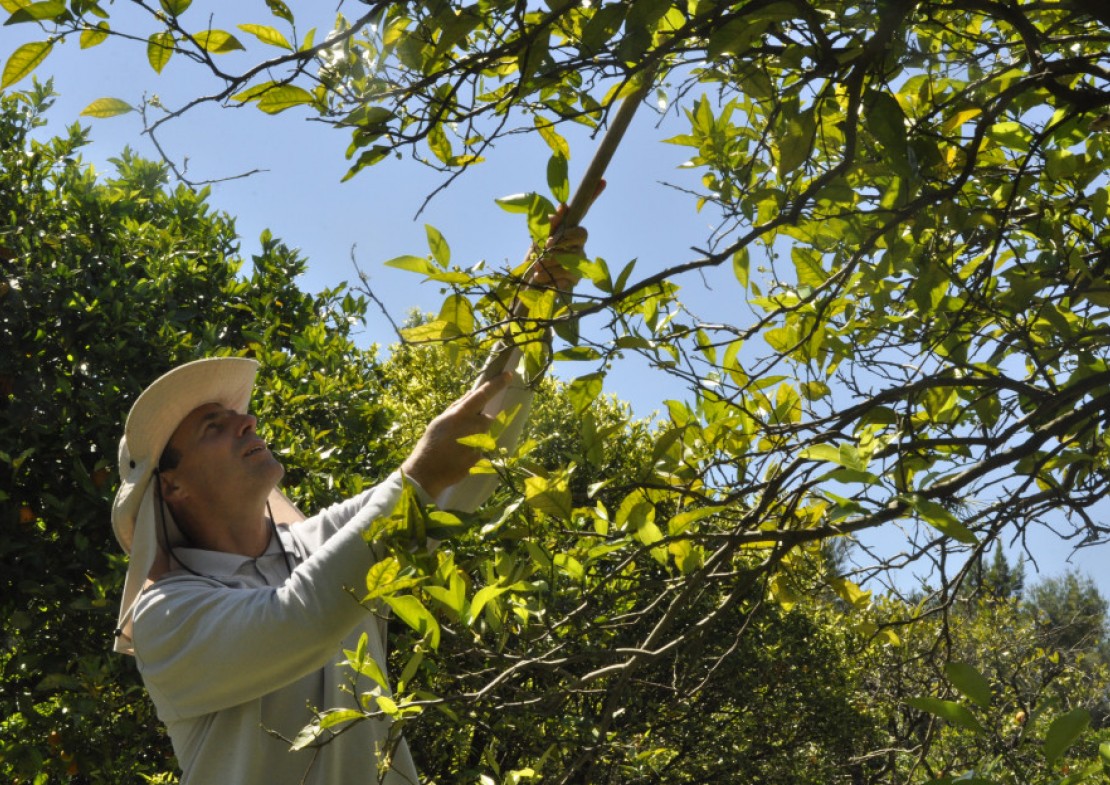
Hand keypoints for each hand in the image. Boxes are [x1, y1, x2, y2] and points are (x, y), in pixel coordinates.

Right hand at [400, 372, 511, 499]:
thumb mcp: (440, 420)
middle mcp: (473, 426)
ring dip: (477, 438)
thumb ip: (457, 406)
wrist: (427, 471)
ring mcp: (479, 443)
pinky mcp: (481, 457)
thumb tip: (471, 393)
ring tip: (458, 446)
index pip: (483, 394)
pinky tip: (460, 456)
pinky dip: (473, 451)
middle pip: (487, 420)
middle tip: (461, 432)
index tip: (509, 375)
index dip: (497, 384)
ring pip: (485, 435)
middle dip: (479, 423)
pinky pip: (482, 450)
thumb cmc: (431, 443)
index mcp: (461, 414)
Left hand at [525, 193, 597, 291]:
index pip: (583, 210)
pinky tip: (541, 277)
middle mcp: (577, 244)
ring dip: (550, 260)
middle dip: (562, 239)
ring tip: (538, 266)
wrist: (526, 284)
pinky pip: (568, 273)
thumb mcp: (537, 236)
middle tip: (546, 246)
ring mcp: (579, 261)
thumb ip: (549, 223)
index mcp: (568, 230)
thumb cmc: (533, 257)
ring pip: (572, 255)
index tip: (602, 181)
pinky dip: (551, 274)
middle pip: (581, 233)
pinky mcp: (576, 278)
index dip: (593, 195)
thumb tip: (562, 206)